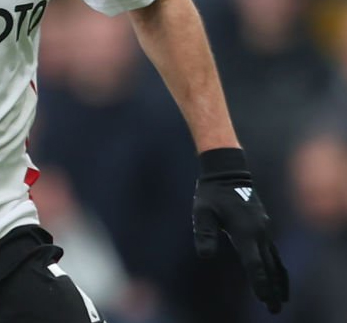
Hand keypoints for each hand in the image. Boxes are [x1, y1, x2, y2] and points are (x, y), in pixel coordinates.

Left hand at [193, 148, 288, 313]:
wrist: (229, 174)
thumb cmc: (211, 194)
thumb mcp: (201, 211)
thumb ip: (204, 232)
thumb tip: (205, 255)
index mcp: (245, 231)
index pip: (254, 263)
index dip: (259, 282)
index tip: (264, 299)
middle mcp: (259, 233)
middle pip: (269, 267)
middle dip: (272, 290)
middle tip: (274, 310)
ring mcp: (265, 231)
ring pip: (275, 261)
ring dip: (279, 281)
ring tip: (281, 300)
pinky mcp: (265, 229)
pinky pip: (273, 254)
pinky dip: (277, 269)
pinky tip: (277, 279)